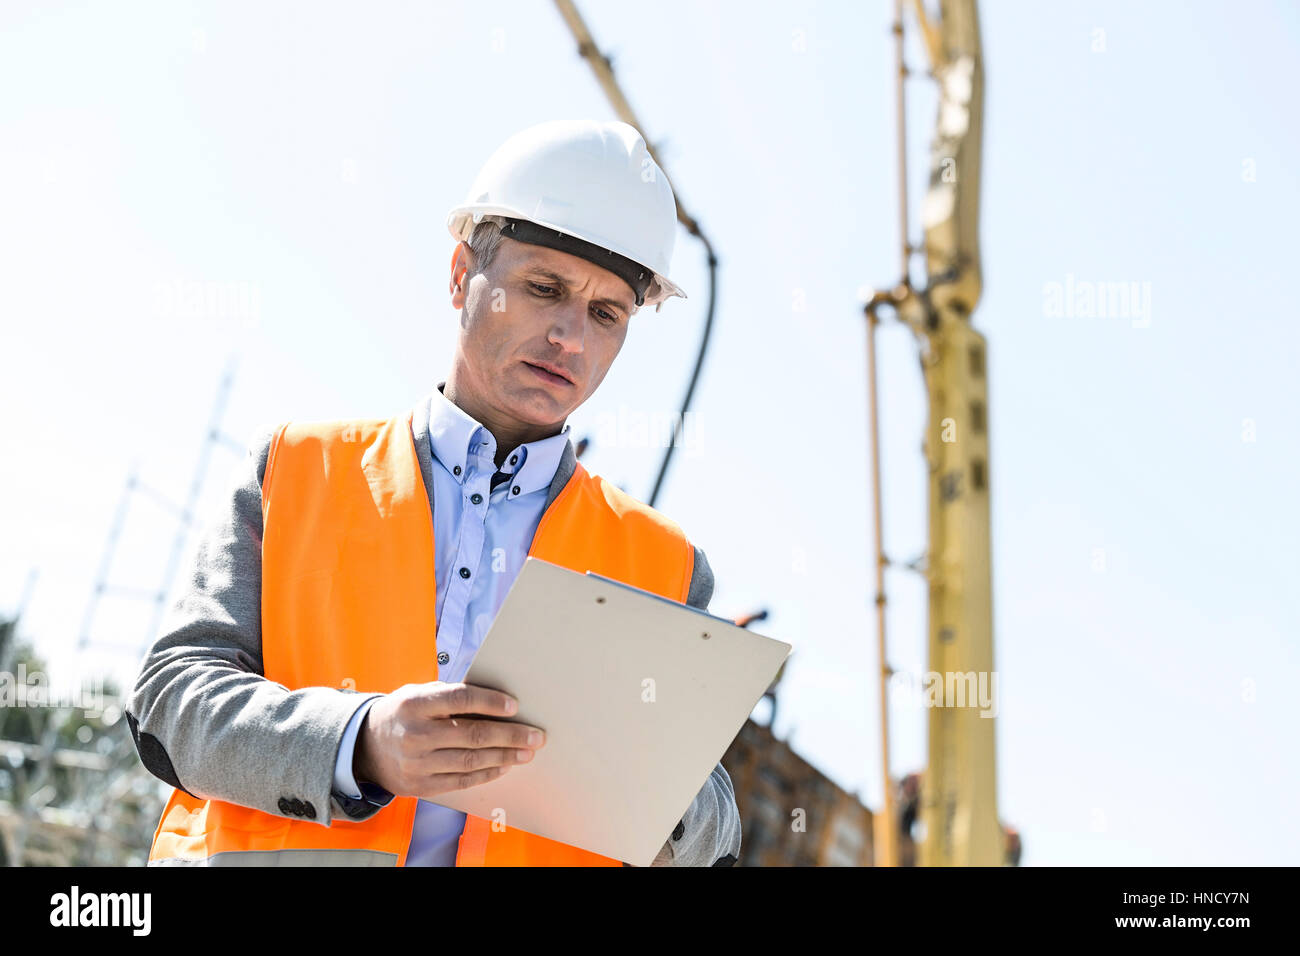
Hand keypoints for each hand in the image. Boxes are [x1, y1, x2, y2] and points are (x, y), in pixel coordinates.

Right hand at [354, 681, 545, 798]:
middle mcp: (415, 735)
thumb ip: (451, 695)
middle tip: (535, 735)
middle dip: (510, 735)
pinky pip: (461, 781)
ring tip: (527, 751)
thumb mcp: (419, 694)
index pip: (460, 699)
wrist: (364, 746)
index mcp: (414, 704)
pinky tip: (504, 765)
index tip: (515, 706)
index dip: (490, 702)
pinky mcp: (419, 786)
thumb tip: (497, 699)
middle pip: (472, 735)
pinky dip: (486, 773)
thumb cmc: (404, 712)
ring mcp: (416, 764)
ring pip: (470, 761)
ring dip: (505, 756)